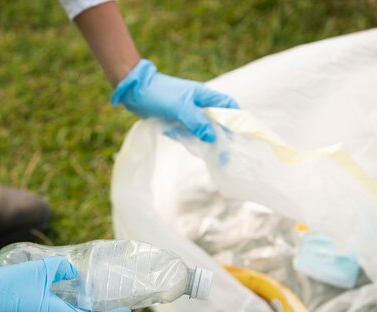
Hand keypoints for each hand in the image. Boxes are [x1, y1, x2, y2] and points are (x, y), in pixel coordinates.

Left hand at [111, 59, 238, 142]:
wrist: (136, 91)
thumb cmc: (160, 94)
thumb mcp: (180, 108)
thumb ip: (196, 122)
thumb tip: (211, 137)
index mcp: (204, 95)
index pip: (228, 105)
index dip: (236, 118)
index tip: (241, 135)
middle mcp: (198, 103)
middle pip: (217, 120)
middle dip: (222, 135)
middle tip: (225, 154)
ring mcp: (187, 111)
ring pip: (202, 127)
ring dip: (206, 139)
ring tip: (213, 155)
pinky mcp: (177, 119)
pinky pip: (187, 130)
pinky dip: (189, 137)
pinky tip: (192, 147)